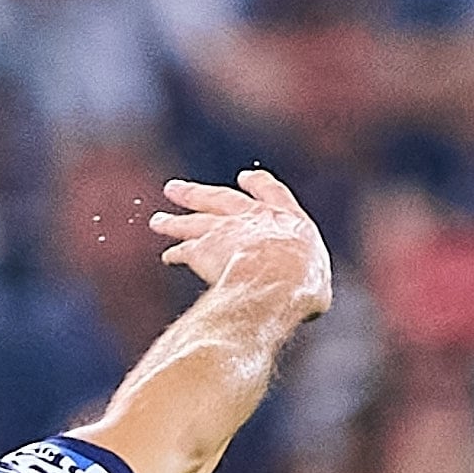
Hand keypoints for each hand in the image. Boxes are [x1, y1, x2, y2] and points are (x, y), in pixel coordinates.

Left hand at [154, 170, 331, 328]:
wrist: (273, 283)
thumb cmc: (303, 284)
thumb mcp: (315, 280)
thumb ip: (305, 279)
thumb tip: (301, 294)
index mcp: (286, 219)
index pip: (272, 194)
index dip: (259, 185)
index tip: (245, 178)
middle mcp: (251, 218)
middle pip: (219, 199)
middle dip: (197, 194)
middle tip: (175, 189)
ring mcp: (224, 231)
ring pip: (194, 221)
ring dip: (174, 221)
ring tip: (158, 220)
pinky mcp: (202, 251)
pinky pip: (185, 251)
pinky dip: (176, 253)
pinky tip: (167, 256)